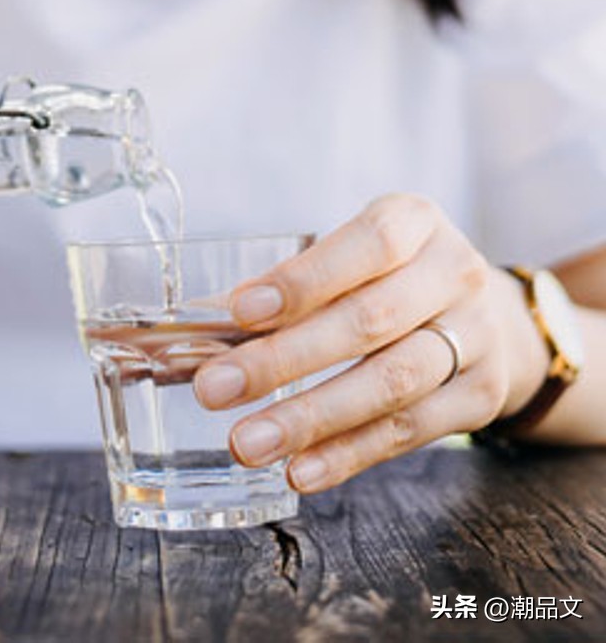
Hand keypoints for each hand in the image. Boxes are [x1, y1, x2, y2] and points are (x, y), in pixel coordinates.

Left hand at [193, 193, 550, 492]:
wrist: (489, 315)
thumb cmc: (389, 279)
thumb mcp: (352, 258)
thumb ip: (286, 289)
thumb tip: (202, 332)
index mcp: (414, 222)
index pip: (367, 244)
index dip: (304, 279)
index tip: (240, 311)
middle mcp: (455, 272)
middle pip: (370, 320)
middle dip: (283, 359)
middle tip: (215, 389)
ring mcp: (477, 336)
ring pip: (392, 383)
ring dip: (311, 418)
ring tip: (246, 443)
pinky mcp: (481, 395)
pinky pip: (410, 432)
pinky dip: (348, 454)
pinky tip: (298, 469)